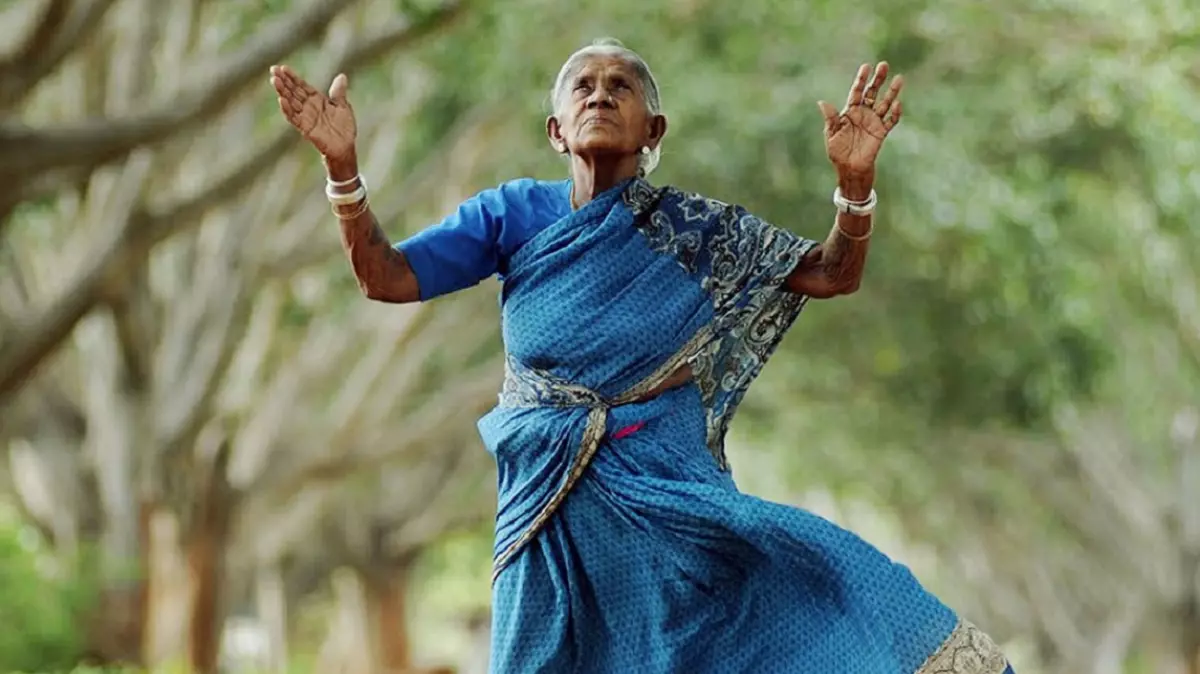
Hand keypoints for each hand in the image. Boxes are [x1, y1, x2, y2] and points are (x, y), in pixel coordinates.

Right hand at [270, 65, 356, 161]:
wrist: (345, 147)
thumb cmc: (344, 127)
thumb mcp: (343, 106)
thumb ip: (338, 92)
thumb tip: (342, 76)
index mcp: (316, 99)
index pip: (301, 85)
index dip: (292, 77)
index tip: (283, 68)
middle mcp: (308, 107)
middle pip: (293, 91)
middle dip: (283, 81)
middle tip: (273, 70)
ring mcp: (306, 117)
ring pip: (290, 102)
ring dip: (282, 92)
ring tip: (275, 81)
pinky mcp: (305, 128)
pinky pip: (294, 118)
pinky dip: (287, 109)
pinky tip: (281, 100)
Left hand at [817, 62, 903, 177]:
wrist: (849, 168)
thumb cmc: (838, 151)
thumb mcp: (831, 134)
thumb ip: (831, 119)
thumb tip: (822, 102)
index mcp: (850, 111)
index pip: (856, 91)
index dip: (861, 79)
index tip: (866, 66)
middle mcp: (864, 113)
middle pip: (872, 92)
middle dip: (878, 79)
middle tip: (884, 65)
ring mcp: (874, 121)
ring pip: (885, 103)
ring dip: (892, 92)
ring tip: (899, 78)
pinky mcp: (881, 132)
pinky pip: (890, 121)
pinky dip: (895, 113)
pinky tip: (897, 104)